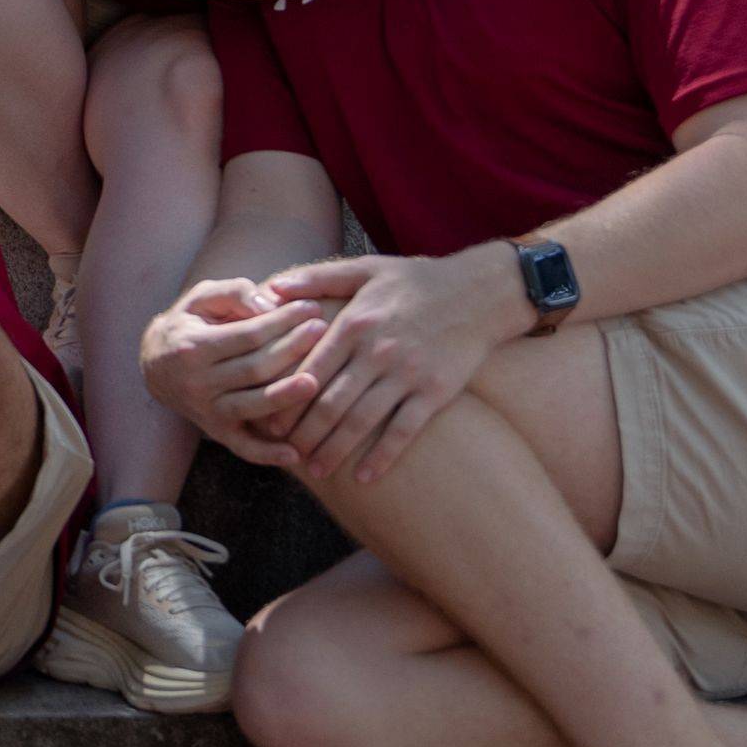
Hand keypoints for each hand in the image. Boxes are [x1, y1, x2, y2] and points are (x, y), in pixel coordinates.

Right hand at [138, 279, 332, 465]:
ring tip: (317, 381)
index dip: (282, 321)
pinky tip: (295, 454)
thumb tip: (271, 306)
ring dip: (285, 396)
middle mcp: (196, 382)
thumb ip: (236, 293)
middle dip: (293, 348)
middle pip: (254, 368)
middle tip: (323, 330)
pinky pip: (242, 447)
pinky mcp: (215, 431)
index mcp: (193, 347)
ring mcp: (206, 410)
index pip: (247, 334)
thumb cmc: (189, 324)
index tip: (311, 308)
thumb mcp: (202, 297)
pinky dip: (267, 454)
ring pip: (252, 405)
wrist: (154, 365)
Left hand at [262, 249, 533, 483]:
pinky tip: (364, 477)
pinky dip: (382, 456)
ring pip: (361, 421)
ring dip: (335, 450)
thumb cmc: (417, 280)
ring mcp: (407, 374)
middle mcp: (377, 352)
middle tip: (286, 454)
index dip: (285, 399)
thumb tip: (269, 289)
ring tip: (316, 470)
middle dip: (304, 433)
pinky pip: (404, 430)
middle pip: (330, 402)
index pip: (309, 369)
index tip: (266, 421)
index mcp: (354, 324)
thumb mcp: (364, 269)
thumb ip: (315, 278)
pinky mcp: (436, 392)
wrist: (481, 292)